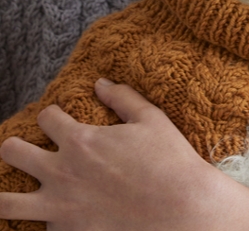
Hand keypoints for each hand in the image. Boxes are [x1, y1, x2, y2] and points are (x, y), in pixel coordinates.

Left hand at [0, 79, 248, 230]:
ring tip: (6, 190)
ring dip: (3, 193)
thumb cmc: (168, 160)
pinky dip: (41, 221)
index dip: (51, 113)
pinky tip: (50, 214)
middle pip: (14, 152)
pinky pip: (38, 228)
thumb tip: (100, 83)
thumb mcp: (151, 118)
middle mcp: (62, 172)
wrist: (180, 210)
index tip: (58, 117)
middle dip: (15, 146)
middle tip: (24, 148)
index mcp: (81, 140)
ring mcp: (59, 208)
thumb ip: (122, 98)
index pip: (47, 117)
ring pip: (6, 203)